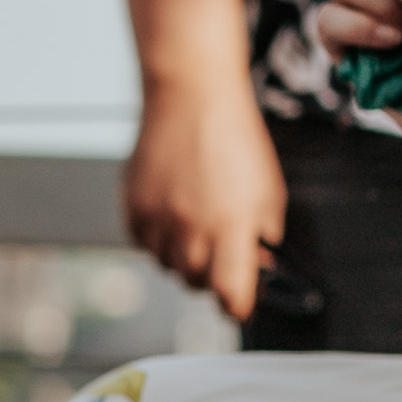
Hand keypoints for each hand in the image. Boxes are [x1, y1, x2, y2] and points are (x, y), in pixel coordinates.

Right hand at [122, 77, 282, 323]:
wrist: (192, 96)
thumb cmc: (236, 138)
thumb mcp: (269, 190)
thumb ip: (264, 234)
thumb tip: (258, 265)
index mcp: (231, 227)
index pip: (230, 293)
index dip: (238, 305)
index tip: (240, 303)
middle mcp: (190, 228)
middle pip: (196, 283)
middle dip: (212, 276)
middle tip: (221, 253)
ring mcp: (157, 218)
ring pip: (167, 266)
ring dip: (183, 257)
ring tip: (197, 226)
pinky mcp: (132, 205)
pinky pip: (143, 244)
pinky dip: (157, 239)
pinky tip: (172, 215)